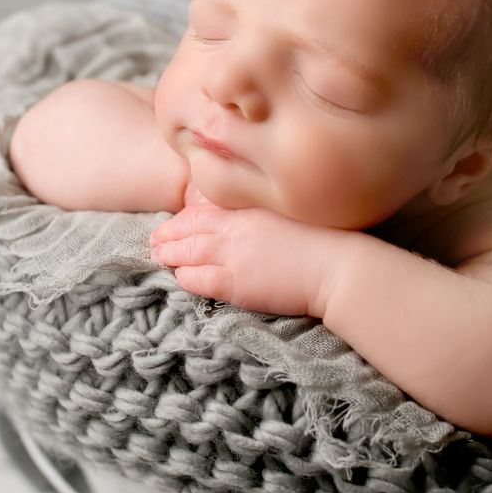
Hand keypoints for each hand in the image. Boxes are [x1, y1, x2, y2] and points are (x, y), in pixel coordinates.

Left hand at [149, 200, 346, 316]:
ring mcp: (233, 255)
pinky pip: (198, 279)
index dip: (187, 216)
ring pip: (187, 252)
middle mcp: (236, 228)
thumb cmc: (327, 242)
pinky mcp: (235, 283)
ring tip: (157, 256)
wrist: (337, 267)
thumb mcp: (292, 216)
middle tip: (154, 238)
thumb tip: (256, 222)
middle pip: (190, 228)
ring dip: (169, 254)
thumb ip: (266, 216)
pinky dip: (185, 277)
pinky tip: (180, 278)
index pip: (207, 209)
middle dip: (169, 233)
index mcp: (251, 209)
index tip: (177, 221)